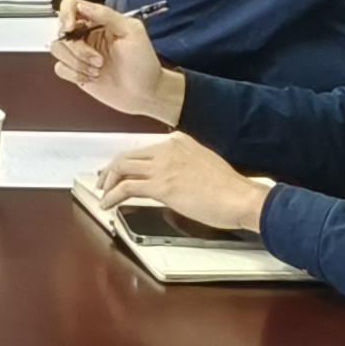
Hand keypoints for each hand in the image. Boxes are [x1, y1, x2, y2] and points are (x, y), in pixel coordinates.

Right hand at [48, 0, 178, 121]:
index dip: (66, 14)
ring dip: (77, 62)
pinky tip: (90, 77)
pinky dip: (74, 73)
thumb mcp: (131, 32)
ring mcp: (80, 54)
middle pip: (61, 31)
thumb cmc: (143, 64)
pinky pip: (60, 68)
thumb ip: (106, 15)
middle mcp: (87, 35)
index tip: (70, 27)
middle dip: (78, 48)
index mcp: (99, 21)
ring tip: (97, 70)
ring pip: (58, 49)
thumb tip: (83, 5)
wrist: (145, 94)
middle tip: (97, 59)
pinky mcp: (76, 71)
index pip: (72, 6)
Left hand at [92, 130, 264, 232]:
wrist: (241, 198)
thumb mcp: (204, 165)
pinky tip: (108, 204)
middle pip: (128, 156)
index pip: (144, 149)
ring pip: (122, 168)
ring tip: (103, 194)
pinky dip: (112, 196)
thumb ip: (184, 166)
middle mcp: (168, 148)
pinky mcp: (160, 186)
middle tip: (104, 182)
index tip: (121, 171)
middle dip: (111, 170)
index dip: (128, 162)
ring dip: (108, 182)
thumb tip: (171, 180)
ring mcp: (163, 166)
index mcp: (179, 141)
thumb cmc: (230, 189)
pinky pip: (126, 188)